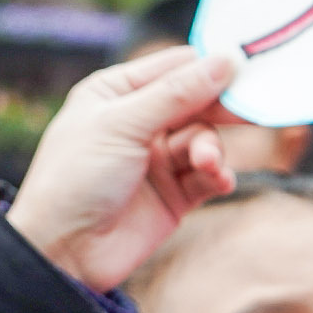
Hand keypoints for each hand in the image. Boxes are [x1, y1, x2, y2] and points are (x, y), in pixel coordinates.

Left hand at [6, 48, 240, 291]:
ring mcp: (157, 159)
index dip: (209, 67)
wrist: (62, 253)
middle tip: (250, 111)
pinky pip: (209, 175)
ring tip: (205, 162)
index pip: (175, 67)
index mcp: (117, 92)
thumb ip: (176, 94)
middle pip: (197, 102)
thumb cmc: (75, 178)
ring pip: (206, 139)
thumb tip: (225, 60)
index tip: (245, 68)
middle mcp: (139, 121)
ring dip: (210, 149)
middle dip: (220, 108)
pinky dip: (217, 175)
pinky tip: (217, 179)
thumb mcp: (122, 125)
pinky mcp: (175, 194)